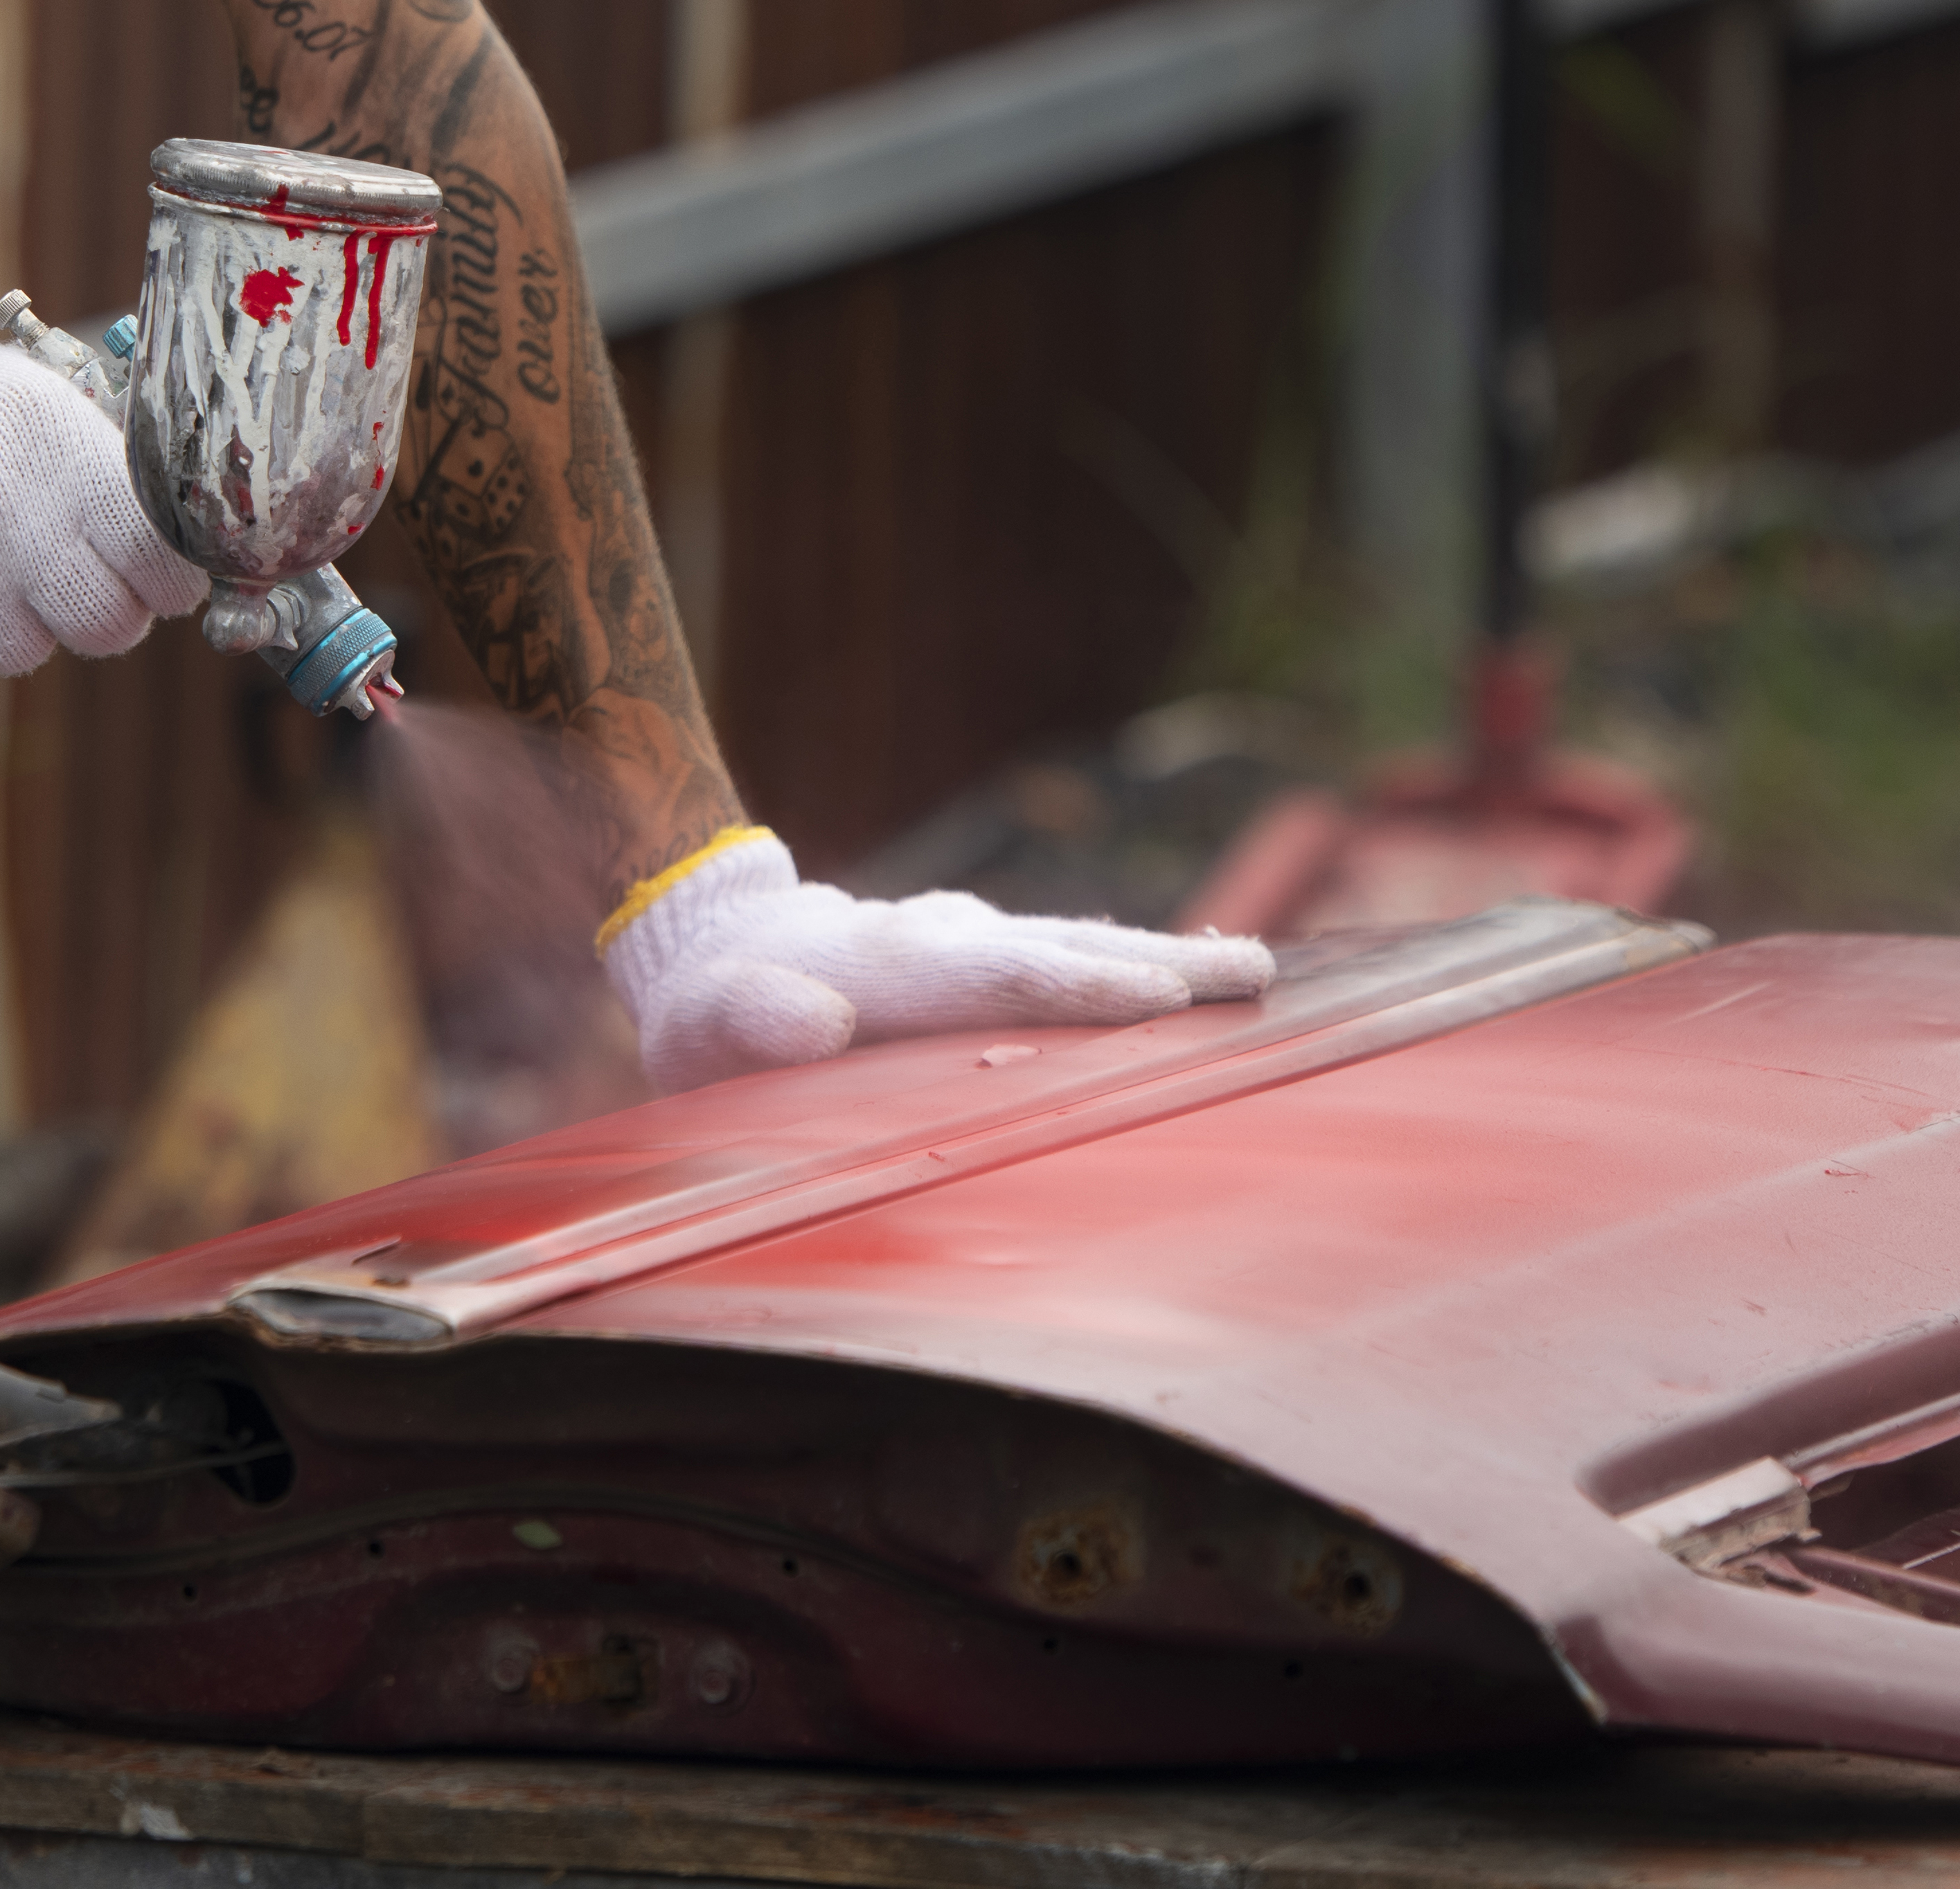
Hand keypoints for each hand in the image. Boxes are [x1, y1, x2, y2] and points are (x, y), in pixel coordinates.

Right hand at [0, 304, 206, 699]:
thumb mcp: (30, 400)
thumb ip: (106, 469)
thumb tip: (188, 547)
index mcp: (47, 442)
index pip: (160, 556)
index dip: (165, 577)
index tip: (149, 574)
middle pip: (108, 625)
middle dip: (96, 609)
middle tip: (56, 575)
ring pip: (30, 654)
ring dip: (9, 623)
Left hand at [596, 831, 1272, 1091]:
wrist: (717, 938)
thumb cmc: (711, 1009)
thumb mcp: (703, 1021)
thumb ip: (754, 1020)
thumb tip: (817, 1021)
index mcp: (884, 964)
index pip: (992, 976)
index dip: (1072, 989)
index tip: (1154, 998)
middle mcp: (942, 938)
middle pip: (1061, 949)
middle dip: (1157, 966)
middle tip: (1251, 979)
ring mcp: (968, 939)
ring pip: (1078, 946)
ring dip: (1166, 960)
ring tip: (1256, 975)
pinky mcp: (984, 954)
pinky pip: (1069, 957)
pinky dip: (1136, 963)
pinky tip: (1203, 980)